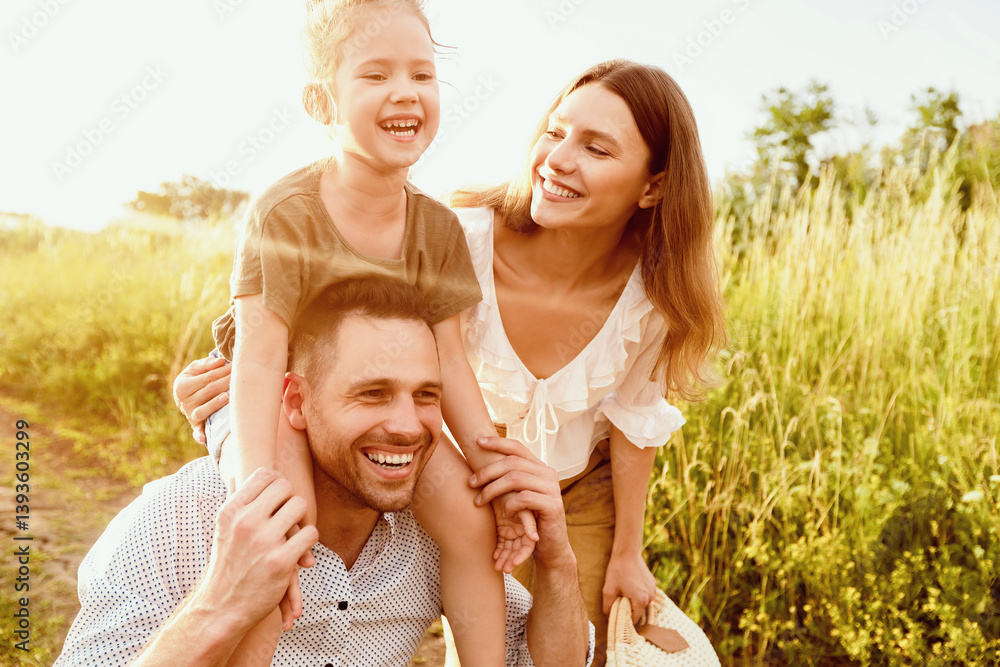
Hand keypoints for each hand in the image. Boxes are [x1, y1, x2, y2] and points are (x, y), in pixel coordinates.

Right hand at [173, 355, 231, 443]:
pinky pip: (197, 432)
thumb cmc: (194, 379)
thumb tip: (221, 361)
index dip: (223, 371)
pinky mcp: (195, 426)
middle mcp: (184, 401)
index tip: (237, 367)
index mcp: (183, 386)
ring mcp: (190, 414)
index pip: (207, 377)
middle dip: (226, 382)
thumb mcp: (195, 369)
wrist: (183, 396)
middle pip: (209, 391)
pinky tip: (204, 439)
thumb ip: (207, 364)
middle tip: (241, 377)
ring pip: (204, 410)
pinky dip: (200, 436)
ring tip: (228, 397)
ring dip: (216, 404)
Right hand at [195, 469, 317, 636]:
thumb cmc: (227, 564)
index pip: (264, 475)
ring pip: (300, 506)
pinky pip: (310, 533)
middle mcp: (245, 522)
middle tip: (289, 516)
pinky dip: (309, 541)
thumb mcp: (224, 529)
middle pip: (285, 487)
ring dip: (302, 520)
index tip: (279, 498)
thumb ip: (235, 503)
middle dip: (290, 500)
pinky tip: (301, 550)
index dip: (277, 483)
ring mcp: (263, 541)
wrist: (222, 608)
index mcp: (230, 511)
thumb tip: (236, 475)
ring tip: (295, 533)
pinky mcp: (280, 562)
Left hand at [471, 436, 572, 571]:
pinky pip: (524, 498)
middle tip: (470, 483)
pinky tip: (505, 514)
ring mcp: (552, 488)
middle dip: (488, 471)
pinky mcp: (553, 505)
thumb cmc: (529, 519)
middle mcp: (548, 473)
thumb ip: (509, 479)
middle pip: (512, 462)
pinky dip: (509, 505)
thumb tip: (481, 460)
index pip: (517, 448)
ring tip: (480, 501)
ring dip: (493, 489)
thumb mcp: (518, 495)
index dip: (497, 443)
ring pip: (516, 478)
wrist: (550, 546)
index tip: (477, 442)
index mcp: (539, 468)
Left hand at [601, 550, 656, 622]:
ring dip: (634, 601)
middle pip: (639, 611)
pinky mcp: (653, 583)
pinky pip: (645, 594)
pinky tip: (630, 585)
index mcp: (641, 600)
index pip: (634, 619)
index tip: (617, 614)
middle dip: (629, 609)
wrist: (627, 552)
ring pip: (642, 602)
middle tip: (619, 600)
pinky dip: (638, 593)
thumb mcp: (608, 589)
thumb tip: (609, 618)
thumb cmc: (617, 570)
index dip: (625, 619)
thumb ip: (608, 607)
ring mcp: (653, 589)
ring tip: (625, 591)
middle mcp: (650, 597)